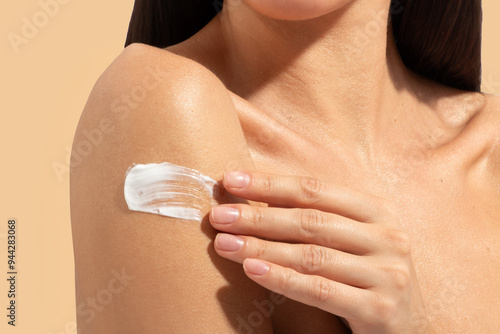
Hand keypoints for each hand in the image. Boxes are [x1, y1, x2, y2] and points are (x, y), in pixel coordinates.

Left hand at [209, 171, 432, 333]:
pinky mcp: (380, 310)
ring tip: (225, 244)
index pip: (315, 190)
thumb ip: (315, 219)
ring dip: (262, 248)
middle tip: (219, 216)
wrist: (404, 327)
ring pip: (312, 256)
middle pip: (310, 221)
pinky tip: (253, 269)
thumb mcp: (349, 240)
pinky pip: (320, 291)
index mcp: (375, 212)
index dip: (270, 184)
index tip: (231, 180)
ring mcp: (388, 274)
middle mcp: (387, 237)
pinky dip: (283, 279)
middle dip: (259, 217)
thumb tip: (254, 198)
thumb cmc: (363, 275)